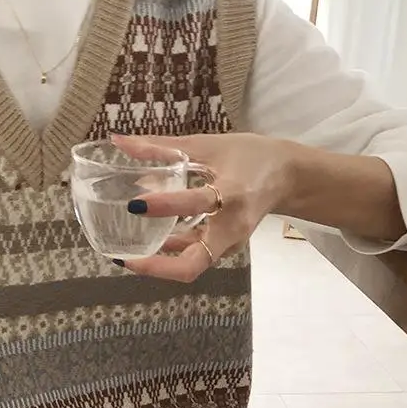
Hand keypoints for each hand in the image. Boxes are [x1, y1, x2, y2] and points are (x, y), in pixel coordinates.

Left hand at [111, 133, 293, 282]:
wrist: (288, 177)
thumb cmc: (250, 156)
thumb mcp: (207, 145)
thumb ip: (161, 147)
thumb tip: (118, 141)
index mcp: (232, 193)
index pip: (196, 204)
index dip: (164, 205)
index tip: (134, 204)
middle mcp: (232, 226)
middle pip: (193, 264)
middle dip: (157, 267)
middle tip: (125, 258)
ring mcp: (229, 243)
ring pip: (192, 266)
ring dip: (160, 264)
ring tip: (126, 253)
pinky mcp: (225, 248)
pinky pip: (195, 257)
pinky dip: (171, 253)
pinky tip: (148, 242)